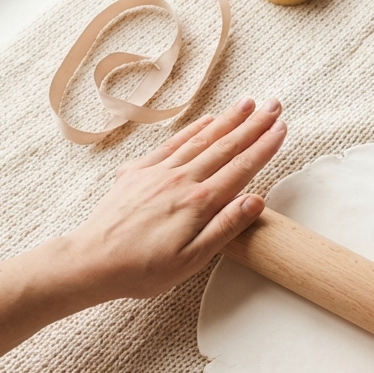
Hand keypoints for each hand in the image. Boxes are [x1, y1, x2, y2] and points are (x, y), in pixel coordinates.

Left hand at [65, 97, 286, 300]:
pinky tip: (206, 120)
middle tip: (274, 104)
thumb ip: (225, 227)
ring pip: (201, 139)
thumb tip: (256, 200)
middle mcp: (181, 180)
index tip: (281, 127)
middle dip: (253, 124)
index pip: (241, 168)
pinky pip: (172, 143)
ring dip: (227, 119)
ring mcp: (159, 172)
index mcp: (199, 202)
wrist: (92, 261)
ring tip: (247, 103)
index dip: (264, 146)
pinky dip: (193, 129)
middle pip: (225, 146)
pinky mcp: (139, 171)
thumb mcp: (191, 259)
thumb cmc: (143, 268)